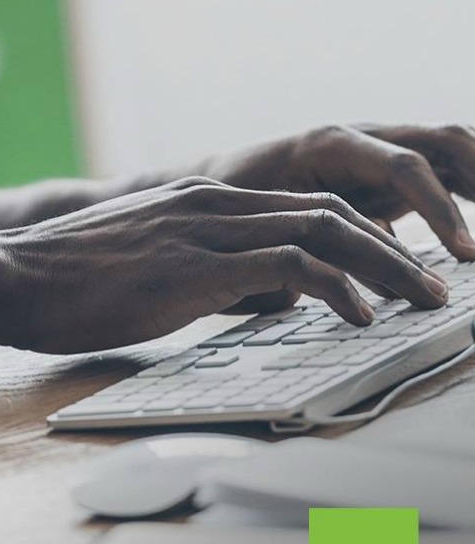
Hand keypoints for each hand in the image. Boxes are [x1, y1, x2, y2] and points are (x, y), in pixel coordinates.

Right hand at [0, 177, 449, 353]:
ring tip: (418, 299)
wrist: (8, 278)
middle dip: (390, 247)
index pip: (298, 208)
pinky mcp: (193, 268)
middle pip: (327, 212)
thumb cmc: (61, 284)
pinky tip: (356, 313)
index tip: (389, 269)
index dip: (357, 236)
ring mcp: (202, 232)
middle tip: (430, 284)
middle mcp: (208, 205)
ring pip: (322, 232)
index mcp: (196, 202)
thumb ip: (193, 272)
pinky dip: (335, 288)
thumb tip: (243, 301)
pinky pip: (289, 268)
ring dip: (383, 266)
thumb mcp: (138, 268)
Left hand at [200, 123, 474, 259]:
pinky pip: (438, 173)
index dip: (438, 209)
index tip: (463, 251)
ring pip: (447, 150)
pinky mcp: (386, 171)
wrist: (219, 180)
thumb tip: (336, 281)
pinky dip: (463, 193)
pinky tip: (469, 241)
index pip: (403, 166)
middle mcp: (361, 137)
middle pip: (442, 141)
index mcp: (329, 145)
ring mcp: (377, 149)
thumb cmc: (232, 203)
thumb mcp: (258, 223)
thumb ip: (302, 245)